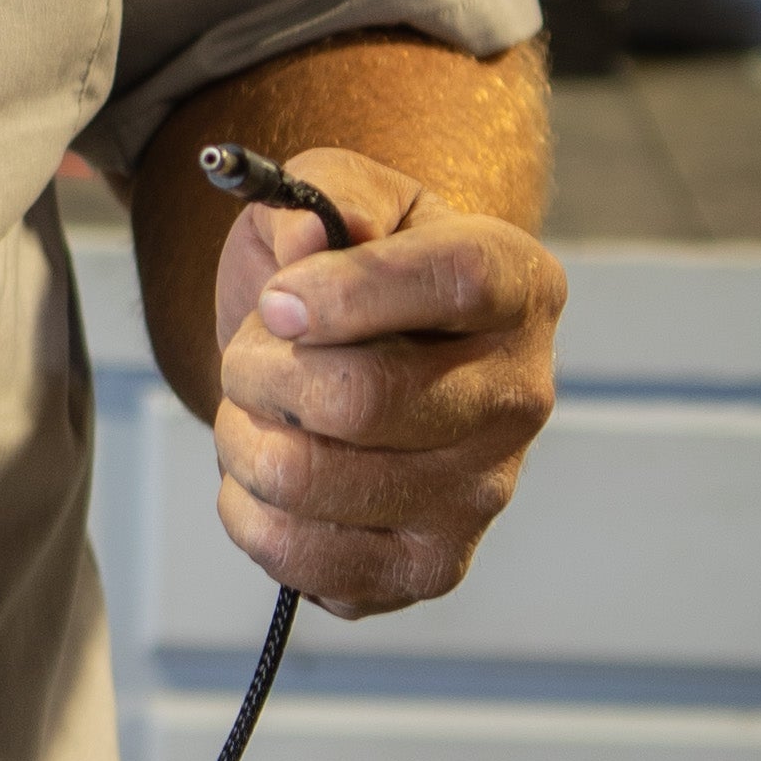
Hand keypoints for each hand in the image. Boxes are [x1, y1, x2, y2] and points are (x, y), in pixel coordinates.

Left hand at [208, 145, 563, 620]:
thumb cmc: (346, 272)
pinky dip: (247, 511)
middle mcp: (519, 397)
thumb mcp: (339, 196)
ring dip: (241, 439)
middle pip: (363, 398)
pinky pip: (301, 556)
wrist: (355, 363)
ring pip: (310, 479)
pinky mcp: (429, 567)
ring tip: (251, 413)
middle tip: (245, 358)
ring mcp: (482, 494)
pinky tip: (264, 475)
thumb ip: (326, 193)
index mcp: (518, 285)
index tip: (278, 300)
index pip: (454, 283)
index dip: (346, 292)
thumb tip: (305, 246)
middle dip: (259, 371)